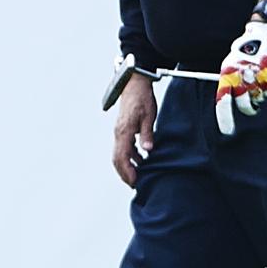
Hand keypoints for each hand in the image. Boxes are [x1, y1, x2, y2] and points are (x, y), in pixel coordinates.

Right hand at [112, 71, 155, 186]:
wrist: (134, 83)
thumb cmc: (141, 97)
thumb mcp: (149, 115)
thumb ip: (147, 133)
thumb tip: (147, 150)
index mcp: (123, 131)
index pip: (121, 157)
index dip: (127, 172)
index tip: (135, 182)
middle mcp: (118, 133)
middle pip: (117, 159)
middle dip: (124, 173)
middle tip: (135, 184)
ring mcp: (119, 131)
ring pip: (119, 154)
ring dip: (127, 166)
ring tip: (139, 176)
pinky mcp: (123, 129)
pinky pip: (124, 147)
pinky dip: (131, 157)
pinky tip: (141, 160)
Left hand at [214, 21, 266, 136]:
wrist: (265, 33)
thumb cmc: (246, 49)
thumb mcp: (231, 63)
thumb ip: (229, 80)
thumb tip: (227, 99)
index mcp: (227, 73)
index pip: (223, 101)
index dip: (224, 118)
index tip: (227, 131)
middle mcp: (241, 77)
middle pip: (244, 106)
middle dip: (247, 109)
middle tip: (250, 108)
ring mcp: (257, 78)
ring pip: (258, 100)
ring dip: (259, 96)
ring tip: (257, 81)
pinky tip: (266, 74)